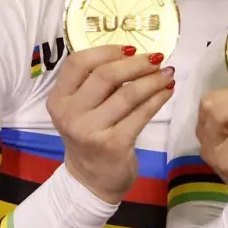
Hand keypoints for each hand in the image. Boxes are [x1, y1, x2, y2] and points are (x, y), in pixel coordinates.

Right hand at [48, 45, 175, 204]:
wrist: (91, 180)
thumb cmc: (91, 136)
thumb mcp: (82, 109)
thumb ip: (95, 84)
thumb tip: (134, 53)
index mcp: (59, 99)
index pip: (78, 62)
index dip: (107, 50)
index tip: (131, 48)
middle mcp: (70, 114)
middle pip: (105, 76)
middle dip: (136, 64)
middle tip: (157, 58)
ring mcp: (91, 131)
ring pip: (127, 94)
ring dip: (152, 80)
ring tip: (168, 73)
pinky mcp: (114, 144)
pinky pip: (141, 114)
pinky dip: (158, 99)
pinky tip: (167, 91)